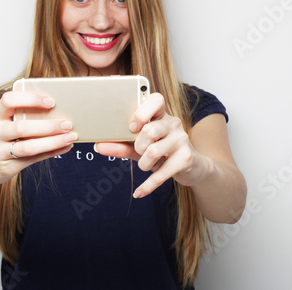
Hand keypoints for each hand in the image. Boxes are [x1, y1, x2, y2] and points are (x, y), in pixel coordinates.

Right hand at [0, 90, 76, 186]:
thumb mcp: (2, 124)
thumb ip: (22, 117)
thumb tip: (56, 111)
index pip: (9, 101)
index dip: (30, 99)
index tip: (50, 102)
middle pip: (22, 127)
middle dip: (48, 126)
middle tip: (67, 123)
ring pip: (29, 147)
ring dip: (53, 141)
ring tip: (70, 137)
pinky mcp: (7, 168)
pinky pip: (33, 159)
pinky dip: (51, 152)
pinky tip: (64, 147)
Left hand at [95, 92, 211, 197]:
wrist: (192, 167)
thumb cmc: (161, 152)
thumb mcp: (140, 147)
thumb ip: (121, 144)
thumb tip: (99, 146)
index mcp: (162, 115)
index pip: (156, 99)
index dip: (142, 112)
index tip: (132, 126)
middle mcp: (174, 123)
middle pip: (149, 130)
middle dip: (138, 145)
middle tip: (140, 150)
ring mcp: (182, 140)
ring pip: (154, 151)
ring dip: (143, 163)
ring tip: (146, 164)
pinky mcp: (186, 158)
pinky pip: (161, 173)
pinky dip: (147, 185)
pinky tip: (139, 192)